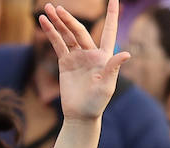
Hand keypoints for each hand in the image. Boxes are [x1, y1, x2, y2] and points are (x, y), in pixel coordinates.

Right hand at [39, 0, 128, 121]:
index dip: (112, 15)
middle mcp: (91, 53)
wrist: (80, 115)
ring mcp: (77, 56)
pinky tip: (43, 21)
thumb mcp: (107, 86)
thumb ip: (113, 68)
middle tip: (56, 8)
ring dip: (58, 22)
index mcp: (104, 56)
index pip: (109, 31)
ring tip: (47, 8)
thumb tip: (126, 53)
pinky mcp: (65, 62)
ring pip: (67, 34)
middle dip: (68, 19)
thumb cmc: (97, 103)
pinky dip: (51, 32)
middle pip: (79, 30)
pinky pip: (58, 44)